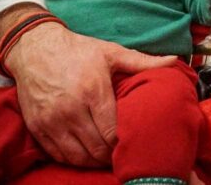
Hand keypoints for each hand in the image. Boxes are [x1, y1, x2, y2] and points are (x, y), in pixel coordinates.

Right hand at [2, 20, 176, 165]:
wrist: (35, 48)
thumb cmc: (79, 50)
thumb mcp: (112, 52)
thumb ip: (143, 61)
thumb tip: (175, 60)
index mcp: (93, 91)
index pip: (113, 132)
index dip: (126, 142)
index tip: (134, 141)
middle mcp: (71, 109)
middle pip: (97, 149)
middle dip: (112, 155)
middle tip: (122, 152)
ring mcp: (52, 121)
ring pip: (77, 157)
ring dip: (93, 160)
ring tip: (105, 155)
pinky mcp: (37, 127)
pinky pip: (57, 154)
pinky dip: (72, 158)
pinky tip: (84, 152)